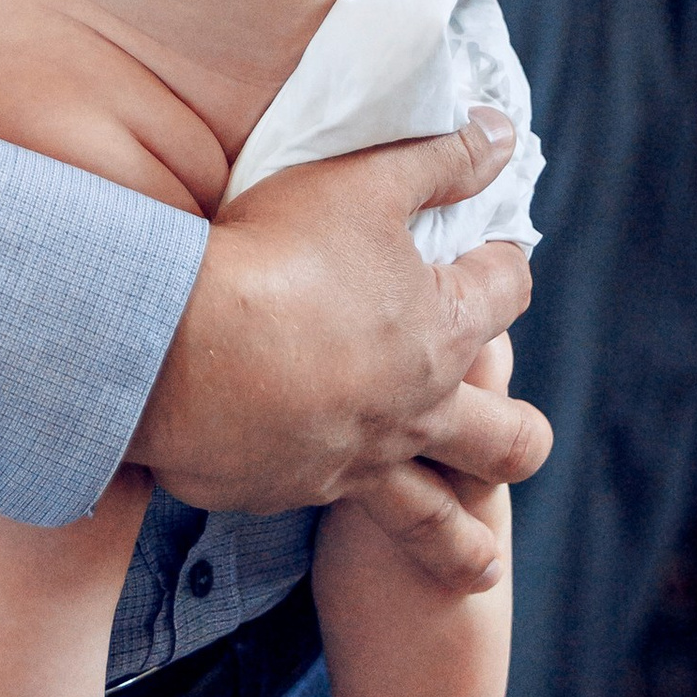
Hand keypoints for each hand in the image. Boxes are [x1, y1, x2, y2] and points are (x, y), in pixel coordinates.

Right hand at [128, 112, 549, 591]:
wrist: (177, 352)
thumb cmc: (275, 255)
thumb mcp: (362, 183)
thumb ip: (437, 159)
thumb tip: (500, 134)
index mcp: (442, 331)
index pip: (507, 293)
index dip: (507, 263)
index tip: (497, 252)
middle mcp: (415, 410)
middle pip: (504, 440)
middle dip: (519, 435)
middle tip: (519, 433)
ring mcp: (357, 461)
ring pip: (437, 522)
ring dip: (465, 544)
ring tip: (480, 562)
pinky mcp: (294, 491)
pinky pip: (335, 512)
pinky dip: (340, 507)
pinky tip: (323, 497)